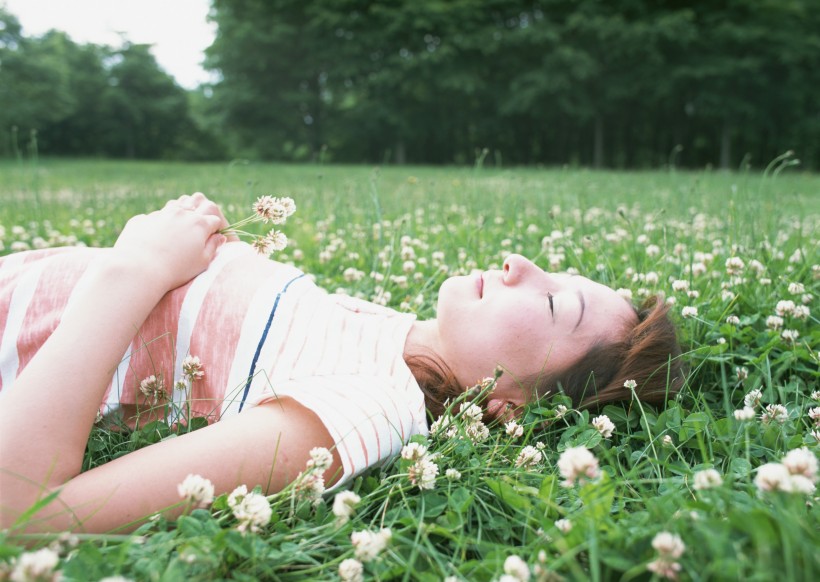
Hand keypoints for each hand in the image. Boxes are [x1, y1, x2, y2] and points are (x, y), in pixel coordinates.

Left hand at [113, 192, 229, 290]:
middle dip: (202, 212)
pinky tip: (158, 236)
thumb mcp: (202, 262)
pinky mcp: (143, 219)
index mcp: (199, 224)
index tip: (213, 238)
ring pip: (176, 205)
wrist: (139, 269)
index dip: (217, 228)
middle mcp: (181, 214)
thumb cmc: (176, 270)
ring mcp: (161, 214)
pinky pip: (156, 216)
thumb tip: (219, 237)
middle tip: (200, 227)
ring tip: (180, 228)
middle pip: (198, 203)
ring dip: (182, 213)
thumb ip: (213, 247)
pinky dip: (161, 222)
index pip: (215, 219)